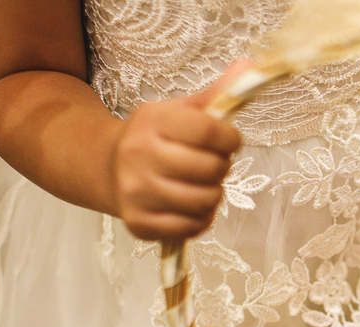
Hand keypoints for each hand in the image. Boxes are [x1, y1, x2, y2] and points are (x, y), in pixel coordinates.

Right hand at [109, 61, 249, 239]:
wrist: (109, 168)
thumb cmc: (157, 139)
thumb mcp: (181, 111)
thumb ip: (217, 94)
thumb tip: (249, 66)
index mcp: (152, 121)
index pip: (210, 131)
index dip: (231, 138)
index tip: (228, 140)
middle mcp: (139, 155)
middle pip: (211, 169)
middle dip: (221, 168)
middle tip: (211, 164)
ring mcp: (136, 191)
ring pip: (205, 201)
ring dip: (213, 195)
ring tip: (200, 185)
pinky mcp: (139, 223)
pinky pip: (190, 228)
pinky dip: (199, 219)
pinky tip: (189, 206)